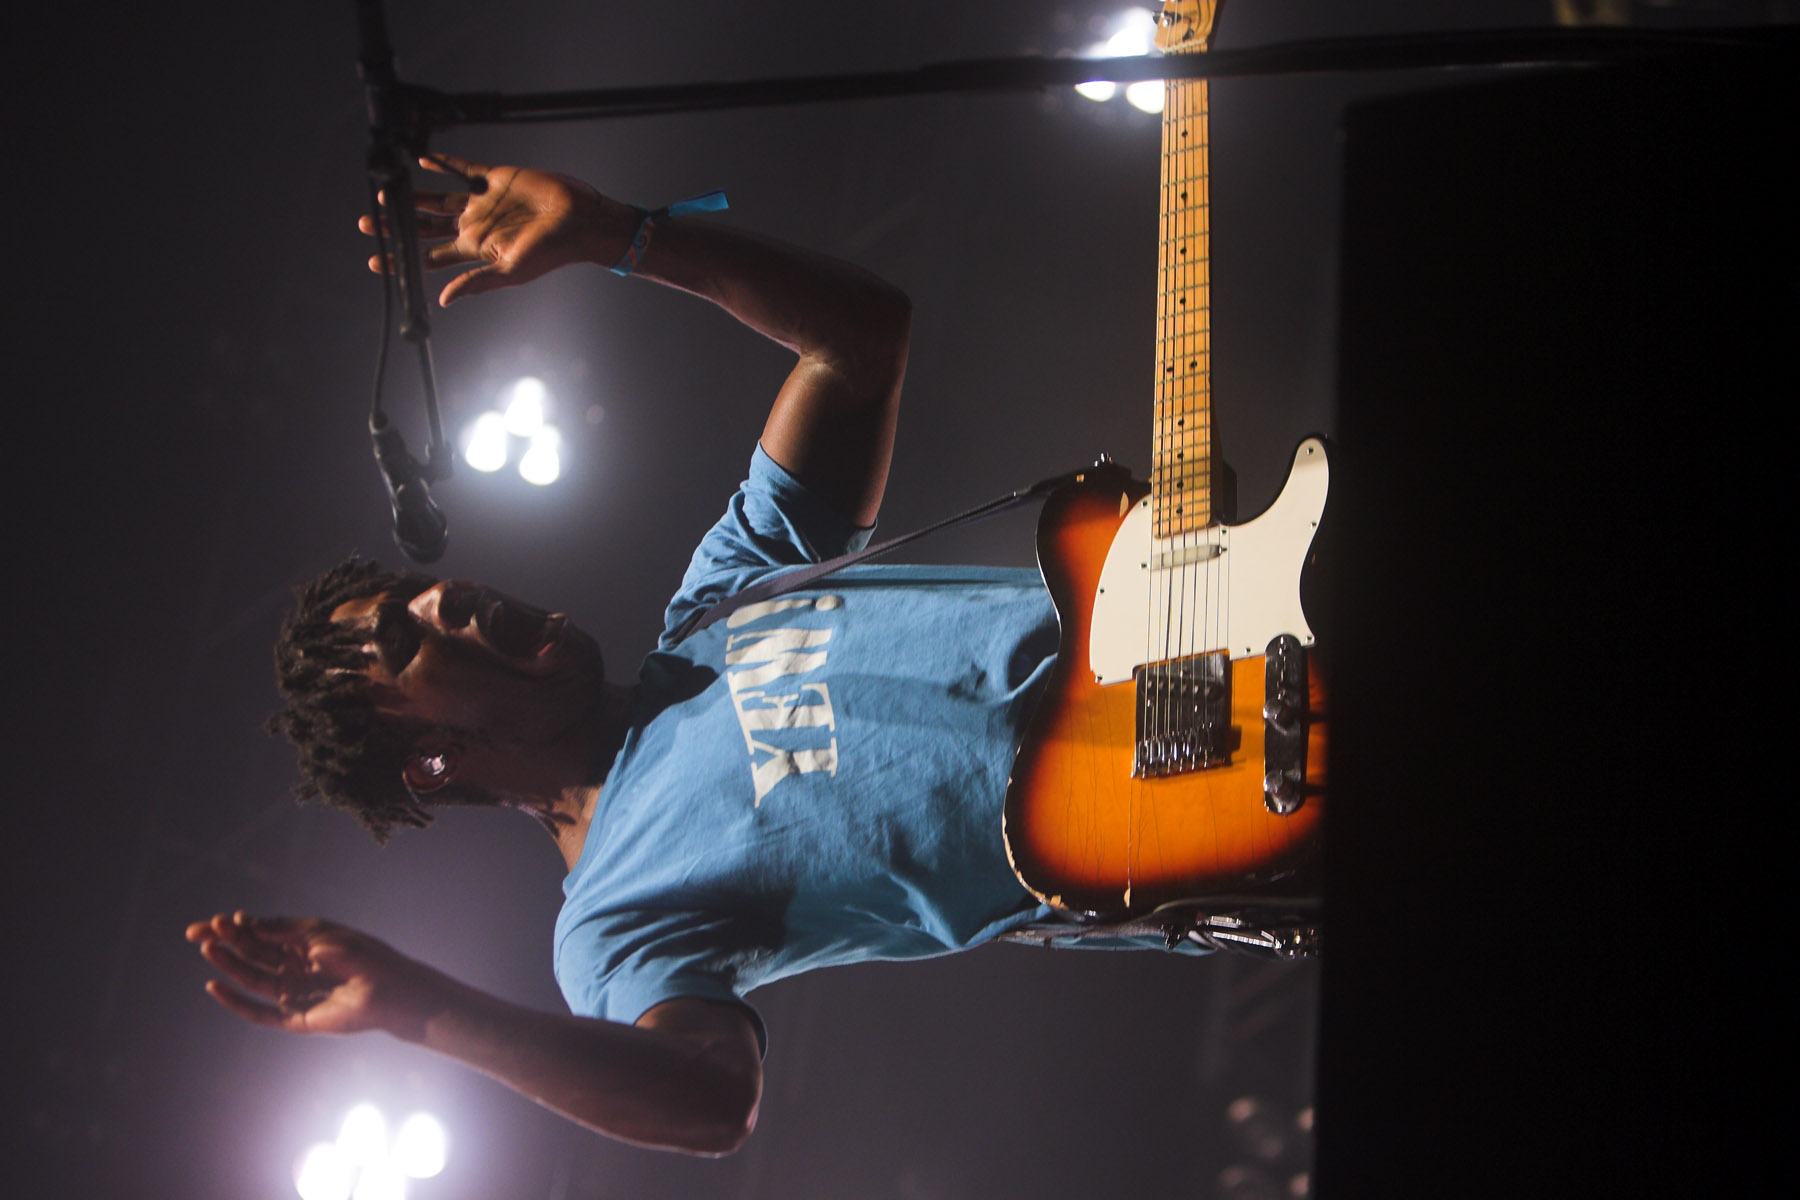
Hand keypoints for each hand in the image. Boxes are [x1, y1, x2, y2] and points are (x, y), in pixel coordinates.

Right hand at [185, 912, 445, 1039]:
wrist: (386, 987)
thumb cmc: (360, 954)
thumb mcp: (317, 933)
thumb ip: (280, 930)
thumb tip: (242, 922)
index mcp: (303, 945)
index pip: (262, 934)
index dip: (236, 928)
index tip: (213, 921)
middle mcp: (295, 969)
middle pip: (253, 955)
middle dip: (226, 943)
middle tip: (201, 934)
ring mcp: (293, 993)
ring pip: (252, 979)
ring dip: (228, 964)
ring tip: (208, 950)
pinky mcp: (294, 1018)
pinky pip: (258, 1012)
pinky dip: (235, 1001)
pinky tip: (215, 985)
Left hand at [360, 153, 629, 306]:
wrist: (580, 221)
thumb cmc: (551, 252)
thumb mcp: (511, 272)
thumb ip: (476, 282)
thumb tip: (443, 299)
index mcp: (475, 249)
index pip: (429, 257)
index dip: (403, 258)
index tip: (376, 259)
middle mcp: (474, 225)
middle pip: (425, 226)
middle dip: (398, 226)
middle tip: (367, 223)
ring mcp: (482, 201)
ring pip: (436, 198)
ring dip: (411, 197)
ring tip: (385, 194)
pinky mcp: (494, 178)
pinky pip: (462, 170)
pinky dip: (442, 164)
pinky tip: (422, 160)